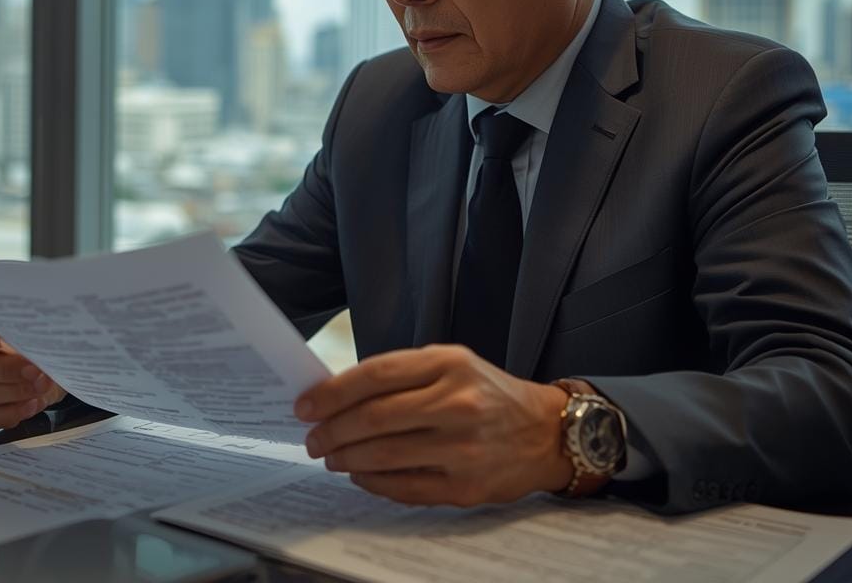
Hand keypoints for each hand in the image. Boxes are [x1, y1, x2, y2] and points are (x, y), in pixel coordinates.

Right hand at [0, 305, 66, 427]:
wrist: (49, 366)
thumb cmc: (38, 340)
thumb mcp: (37, 327)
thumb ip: (30, 327)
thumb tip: (38, 334)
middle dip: (7, 370)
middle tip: (36, 370)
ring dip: (16, 391)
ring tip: (42, 386)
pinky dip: (13, 412)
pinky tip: (32, 404)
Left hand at [294, 344, 572, 505]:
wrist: (546, 432)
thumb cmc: (488, 394)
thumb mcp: (451, 364)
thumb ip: (401, 375)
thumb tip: (337, 395)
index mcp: (450, 364)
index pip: (375, 375)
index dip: (332, 392)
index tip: (306, 405)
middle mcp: (458, 403)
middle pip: (374, 418)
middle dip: (332, 430)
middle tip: (313, 438)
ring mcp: (463, 448)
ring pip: (384, 455)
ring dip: (346, 458)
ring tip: (330, 457)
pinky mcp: (465, 485)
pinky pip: (404, 487)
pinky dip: (372, 482)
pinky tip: (360, 475)